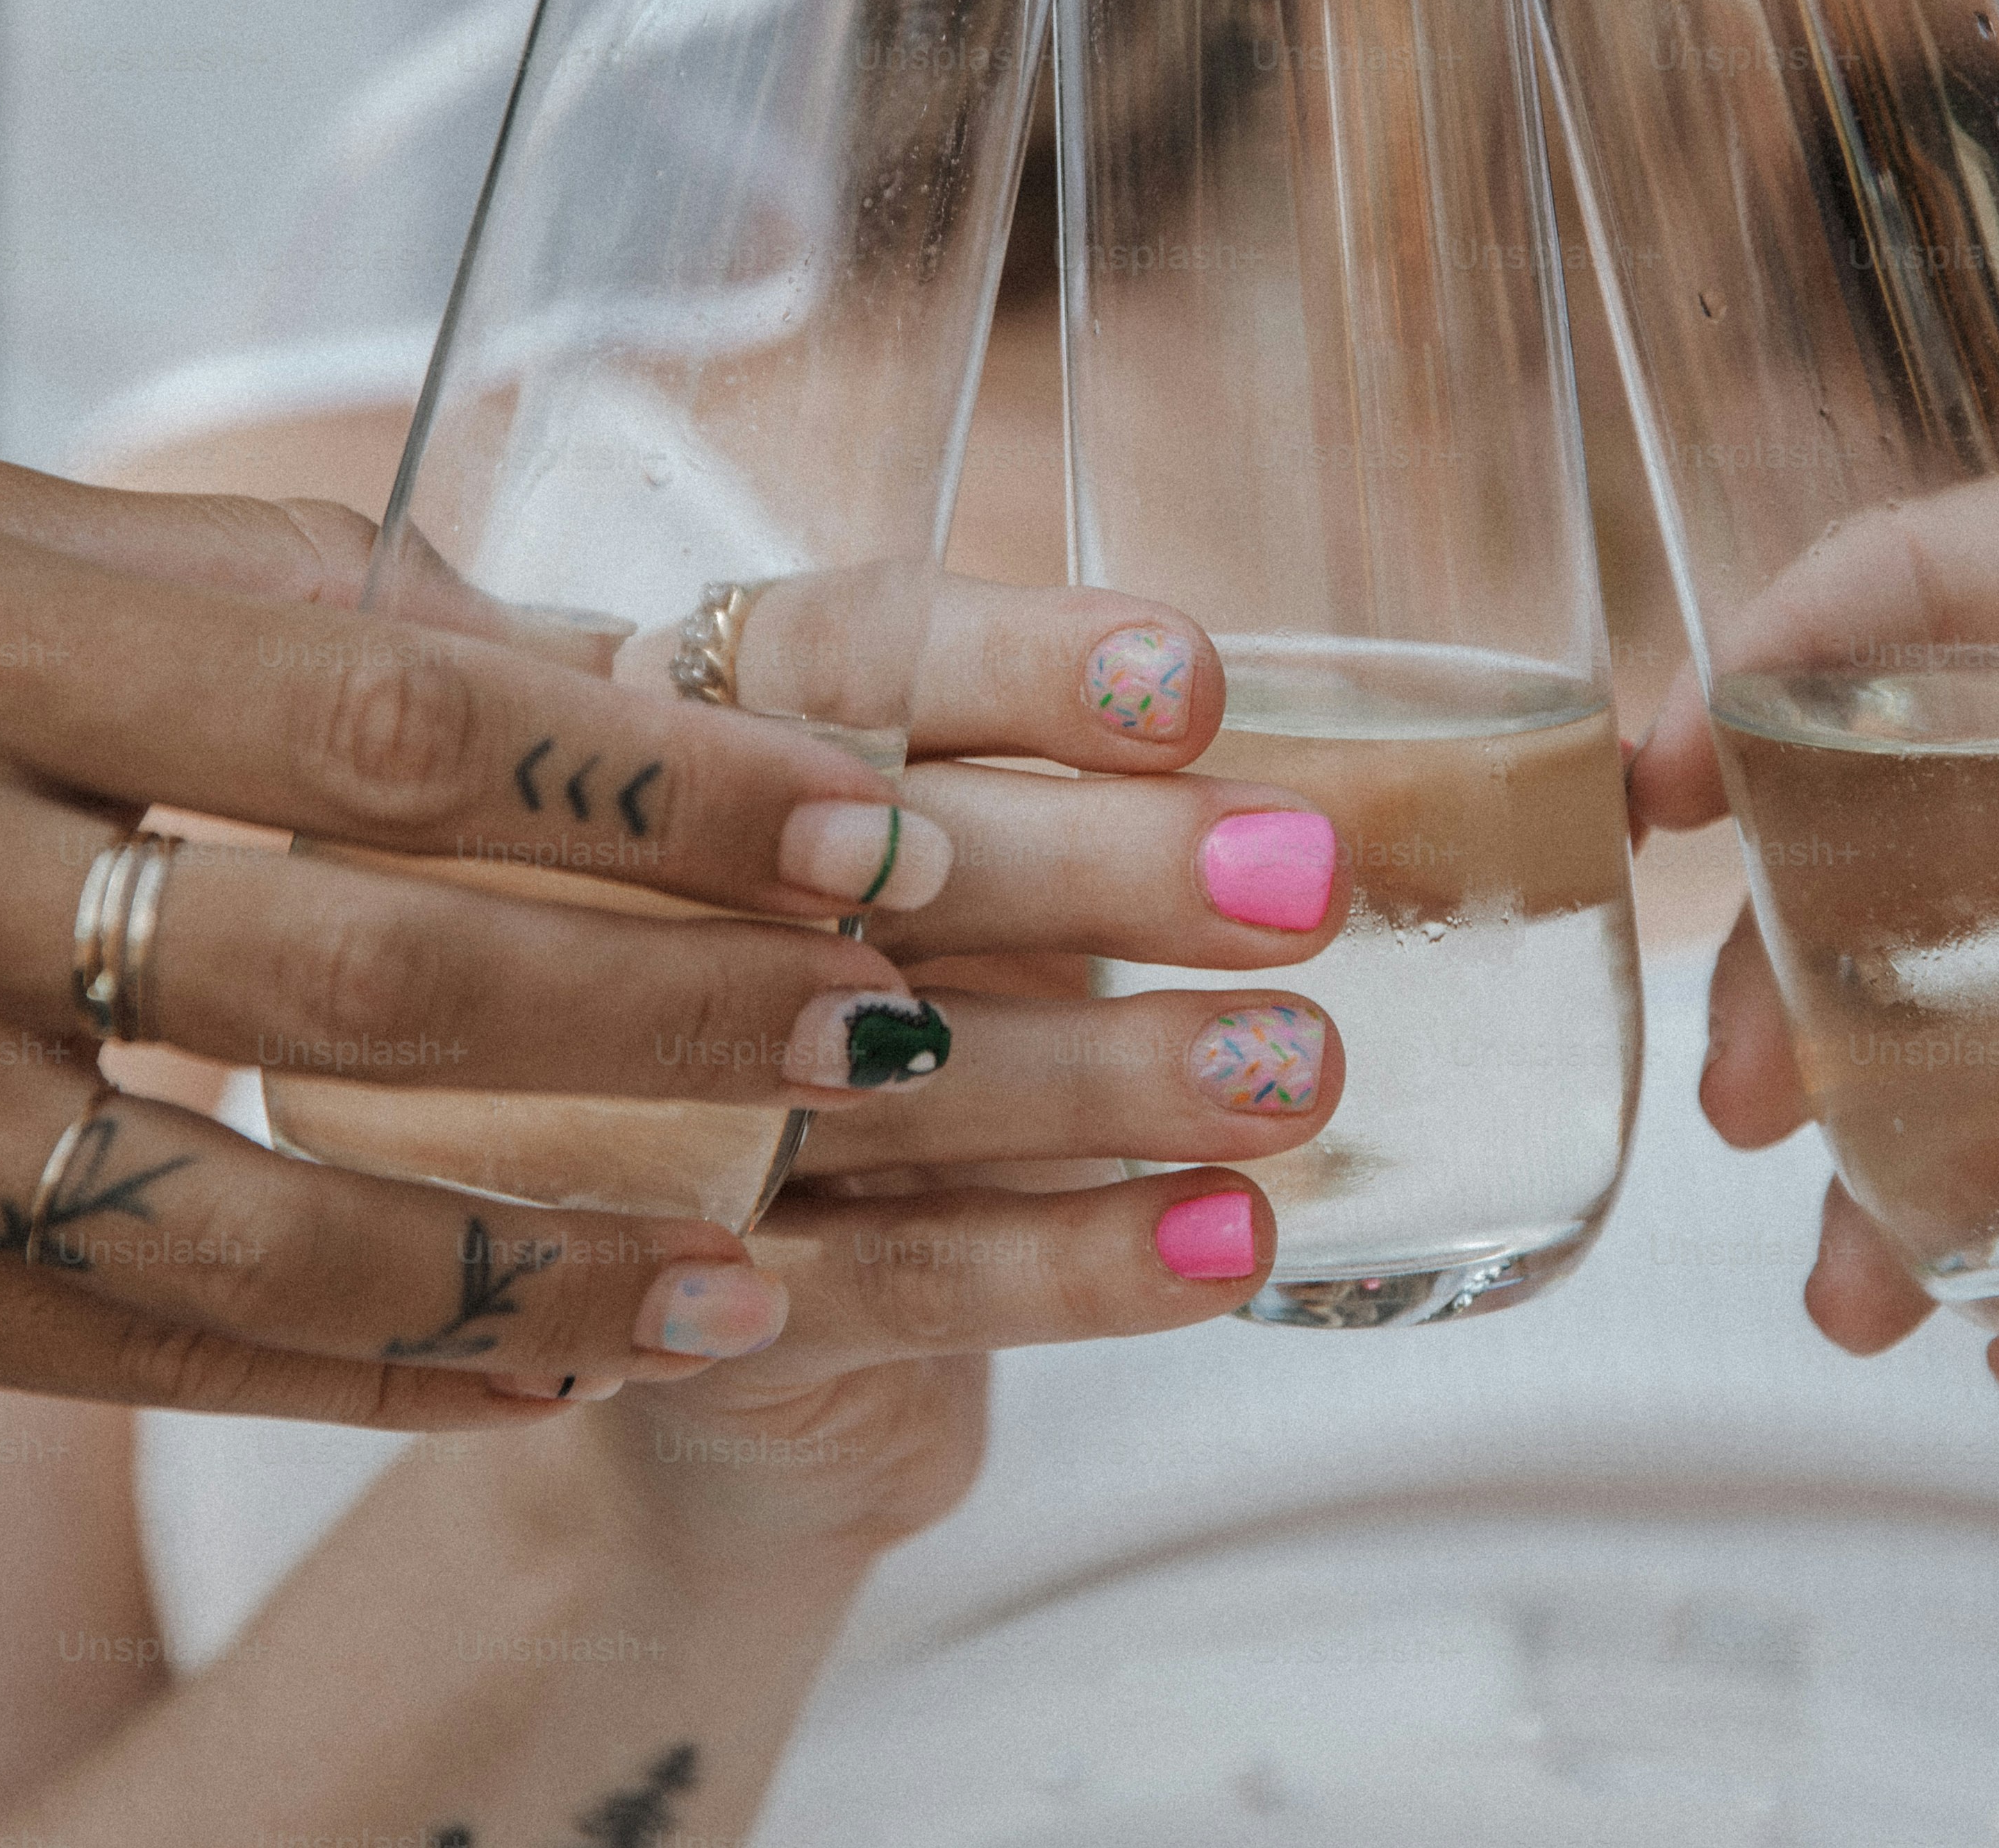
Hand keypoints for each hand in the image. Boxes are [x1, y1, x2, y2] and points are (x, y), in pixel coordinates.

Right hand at [0, 460, 1167, 1423]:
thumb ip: (243, 597)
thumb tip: (549, 650)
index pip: (388, 724)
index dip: (657, 788)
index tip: (871, 823)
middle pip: (372, 978)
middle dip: (677, 1025)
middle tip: (907, 1046)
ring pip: (267, 1226)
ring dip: (547, 1259)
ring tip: (753, 1272)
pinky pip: (136, 1347)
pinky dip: (360, 1361)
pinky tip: (535, 1363)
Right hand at [526, 610, 1349, 1573]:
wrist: (692, 1336)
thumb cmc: (864, 1028)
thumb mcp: (943, 883)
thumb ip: (1083, 804)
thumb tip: (1381, 800)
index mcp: (676, 745)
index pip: (827, 662)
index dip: (1009, 667)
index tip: (1188, 683)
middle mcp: (617, 909)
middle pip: (855, 864)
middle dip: (1097, 864)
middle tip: (1303, 877)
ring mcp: (625, 1122)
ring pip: (882, 1082)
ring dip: (1115, 1073)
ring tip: (1302, 1067)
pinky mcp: (673, 1328)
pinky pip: (895, 1284)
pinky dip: (1075, 1262)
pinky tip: (1232, 1239)